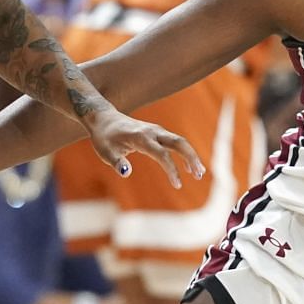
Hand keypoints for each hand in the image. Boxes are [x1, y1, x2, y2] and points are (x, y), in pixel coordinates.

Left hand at [82, 108, 203, 186]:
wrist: (104, 119)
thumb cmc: (104, 137)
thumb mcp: (105, 151)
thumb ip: (116, 162)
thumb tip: (126, 172)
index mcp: (141, 137)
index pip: (161, 154)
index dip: (171, 170)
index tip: (177, 185)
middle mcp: (152, 132)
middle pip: (179, 142)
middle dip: (191, 157)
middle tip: (200, 174)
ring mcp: (156, 131)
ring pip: (180, 141)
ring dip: (191, 156)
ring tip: (199, 174)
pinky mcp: (157, 133)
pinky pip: (175, 142)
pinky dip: (184, 153)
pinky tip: (188, 167)